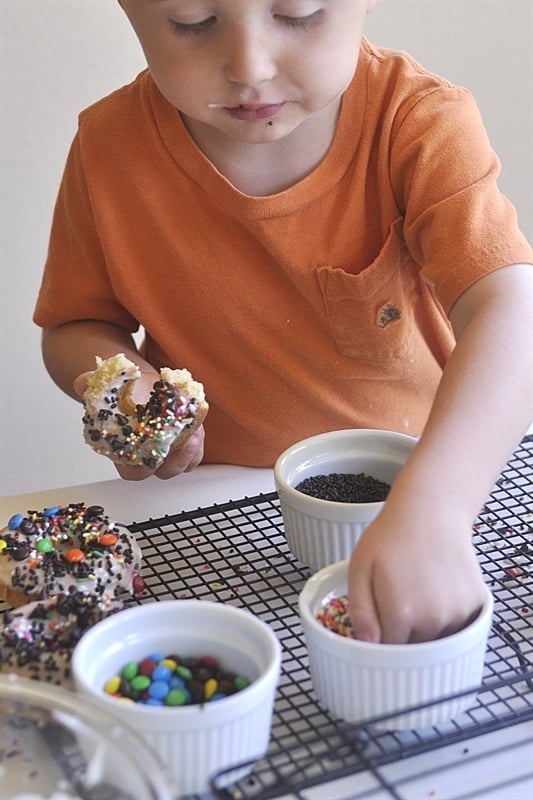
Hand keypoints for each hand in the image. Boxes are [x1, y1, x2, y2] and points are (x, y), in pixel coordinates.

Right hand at [74, 369, 204, 480]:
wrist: (139, 385)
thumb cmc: (121, 393)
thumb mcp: (103, 388)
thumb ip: (90, 386)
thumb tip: (83, 382)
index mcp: (125, 453)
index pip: (134, 472)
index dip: (143, 468)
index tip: (152, 454)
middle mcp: (148, 457)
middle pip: (164, 472)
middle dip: (177, 461)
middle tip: (185, 441)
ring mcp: (169, 451)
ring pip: (184, 464)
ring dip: (192, 452)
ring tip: (196, 430)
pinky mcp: (184, 441)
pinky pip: (195, 450)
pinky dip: (199, 439)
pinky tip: (198, 421)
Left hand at [347, 500, 486, 643]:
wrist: (430, 510)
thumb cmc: (391, 536)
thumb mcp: (360, 568)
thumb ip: (361, 611)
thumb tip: (367, 645)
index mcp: (401, 612)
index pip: (389, 650)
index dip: (382, 637)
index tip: (379, 620)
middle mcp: (433, 618)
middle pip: (415, 648)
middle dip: (403, 633)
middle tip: (398, 598)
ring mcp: (458, 612)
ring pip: (438, 639)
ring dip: (427, 627)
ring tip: (417, 591)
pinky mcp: (475, 602)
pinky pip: (459, 625)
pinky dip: (448, 615)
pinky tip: (437, 589)